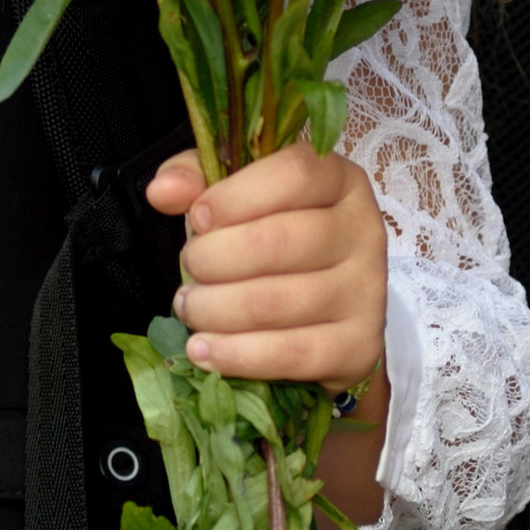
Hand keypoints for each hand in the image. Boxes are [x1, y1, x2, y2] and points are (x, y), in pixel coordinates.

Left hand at [145, 141, 387, 398]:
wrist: (328, 313)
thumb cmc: (276, 239)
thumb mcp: (239, 194)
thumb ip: (198, 178)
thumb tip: (163, 191)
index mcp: (339, 180)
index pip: (295, 173)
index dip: (236, 196)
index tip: (197, 218)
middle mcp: (363, 231)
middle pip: (278, 242)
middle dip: (213, 260)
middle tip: (189, 270)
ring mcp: (366, 291)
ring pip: (275, 303)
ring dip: (214, 309)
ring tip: (191, 308)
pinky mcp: (358, 346)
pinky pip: (290, 354)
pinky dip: (236, 355)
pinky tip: (204, 350)